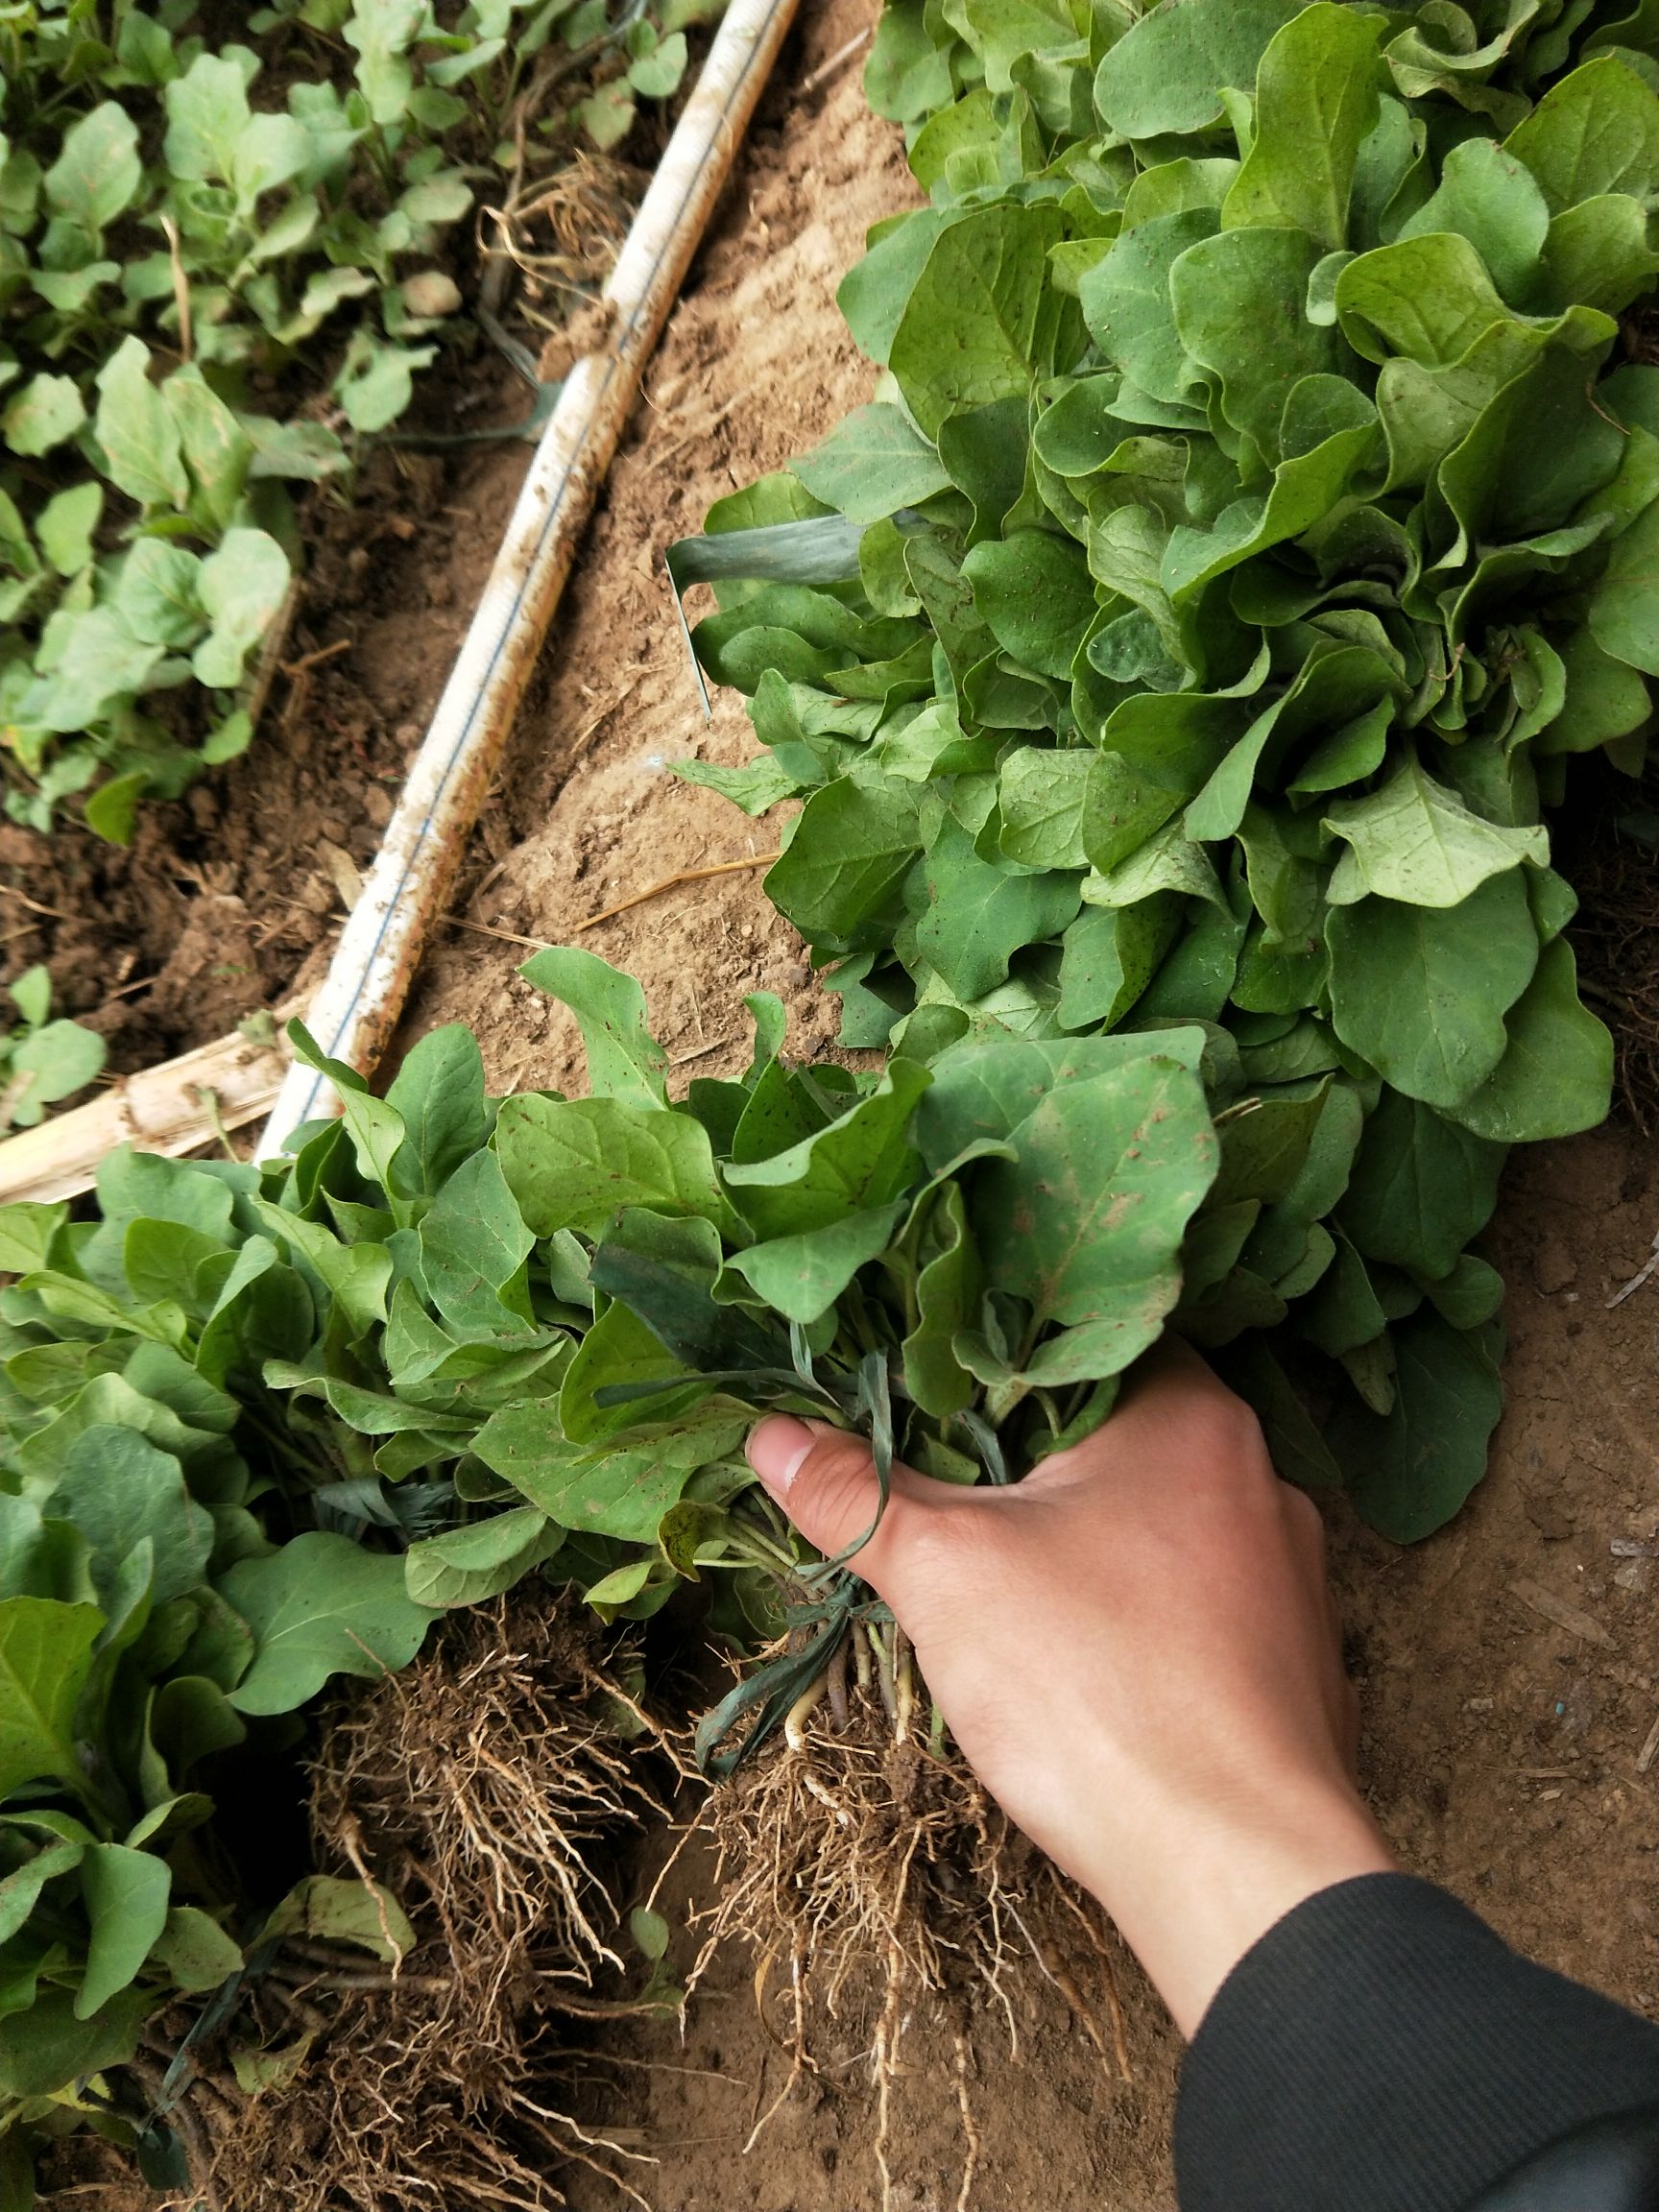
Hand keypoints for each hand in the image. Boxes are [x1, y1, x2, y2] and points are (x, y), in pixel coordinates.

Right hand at [745, 1343, 1393, 2035]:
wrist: (1236, 1866)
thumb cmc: (1095, 1685)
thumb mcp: (946, 1573)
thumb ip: (859, 1495)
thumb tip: (771, 1434)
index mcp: (1192, 1416)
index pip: (1092, 1339)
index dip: (1004, 1359)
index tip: (933, 1390)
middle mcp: (1262, 1476)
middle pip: (1127, 1437)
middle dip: (1037, 1466)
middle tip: (950, 1486)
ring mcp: (1295, 1577)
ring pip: (1168, 1528)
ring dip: (1094, 1546)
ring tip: (1010, 1581)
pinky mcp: (1302, 1666)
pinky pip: (1206, 1612)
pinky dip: (1146, 1621)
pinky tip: (1089, 1665)